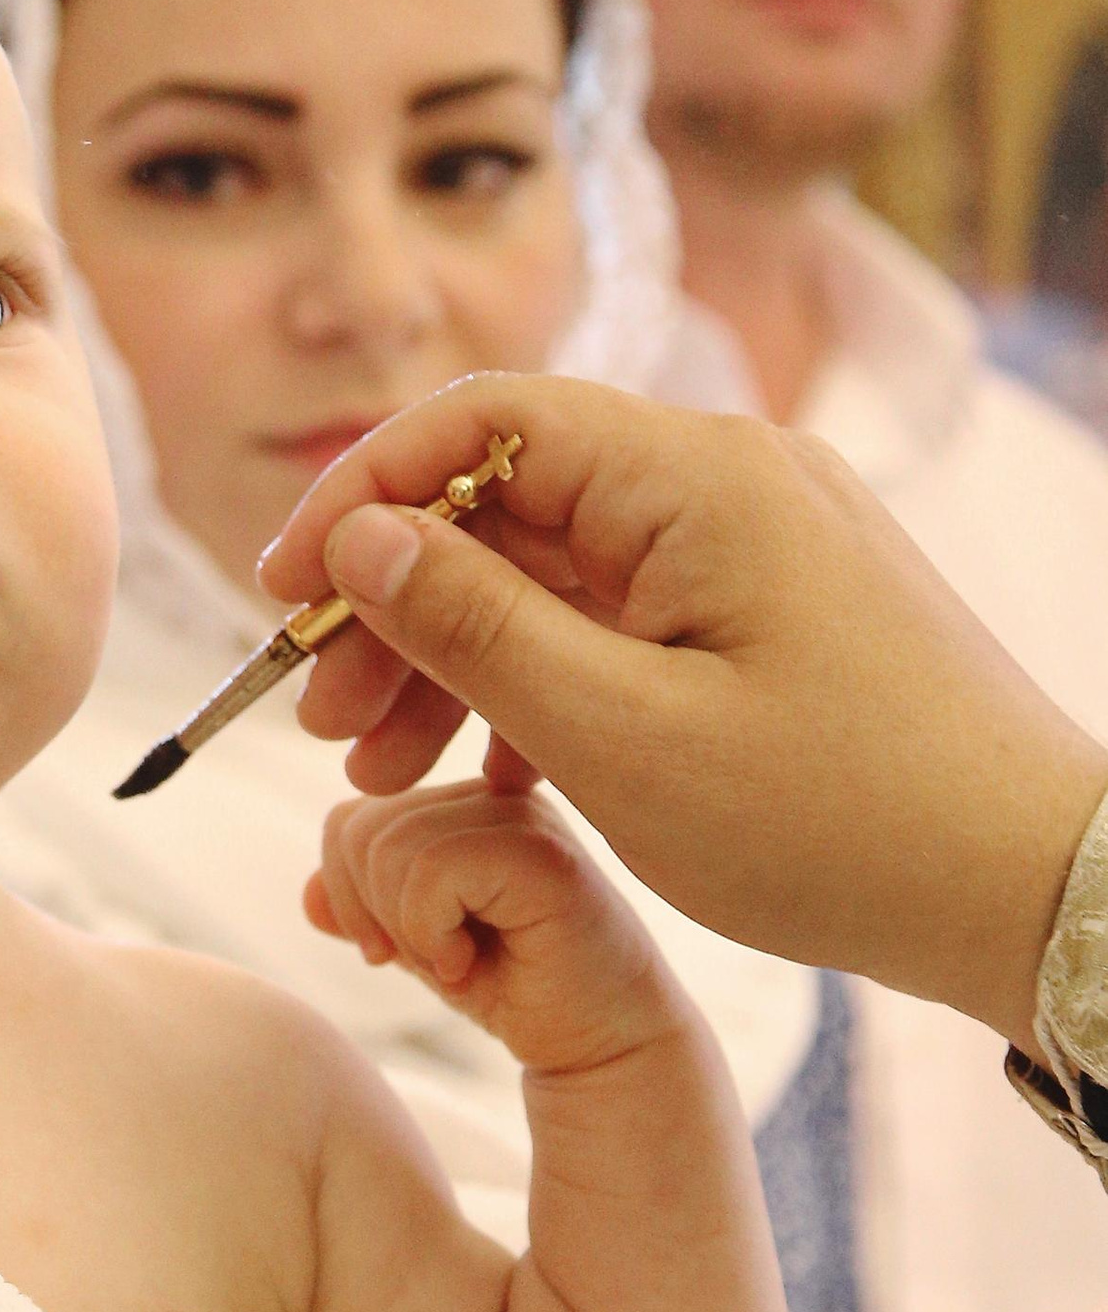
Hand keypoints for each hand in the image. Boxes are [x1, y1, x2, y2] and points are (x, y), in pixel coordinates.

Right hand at [257, 375, 1107, 1049]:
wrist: (1035, 889)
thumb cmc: (843, 823)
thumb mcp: (622, 739)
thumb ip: (475, 626)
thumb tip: (358, 536)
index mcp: (695, 476)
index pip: (474, 422)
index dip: (355, 496)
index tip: (278, 597)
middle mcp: (728, 478)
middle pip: (505, 501)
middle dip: (395, 606)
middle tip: (322, 723)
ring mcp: (759, 542)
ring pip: (556, 569)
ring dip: (458, 657)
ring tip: (383, 769)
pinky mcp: (776, 608)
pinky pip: (621, 617)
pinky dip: (542, 683)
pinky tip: (491, 777)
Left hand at [306, 783, 678, 1077]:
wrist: (599, 1044)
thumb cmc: (516, 990)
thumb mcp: (419, 946)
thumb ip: (365, 912)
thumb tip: (308, 896)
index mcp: (463, 803)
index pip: (353, 817)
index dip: (347, 893)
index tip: (389, 952)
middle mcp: (494, 795)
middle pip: (362, 828)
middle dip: (372, 913)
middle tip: (430, 960)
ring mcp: (523, 816)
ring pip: (391, 847)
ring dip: (407, 928)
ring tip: (458, 961)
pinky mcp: (545, 855)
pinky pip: (434, 870)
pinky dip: (431, 931)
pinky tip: (471, 962)